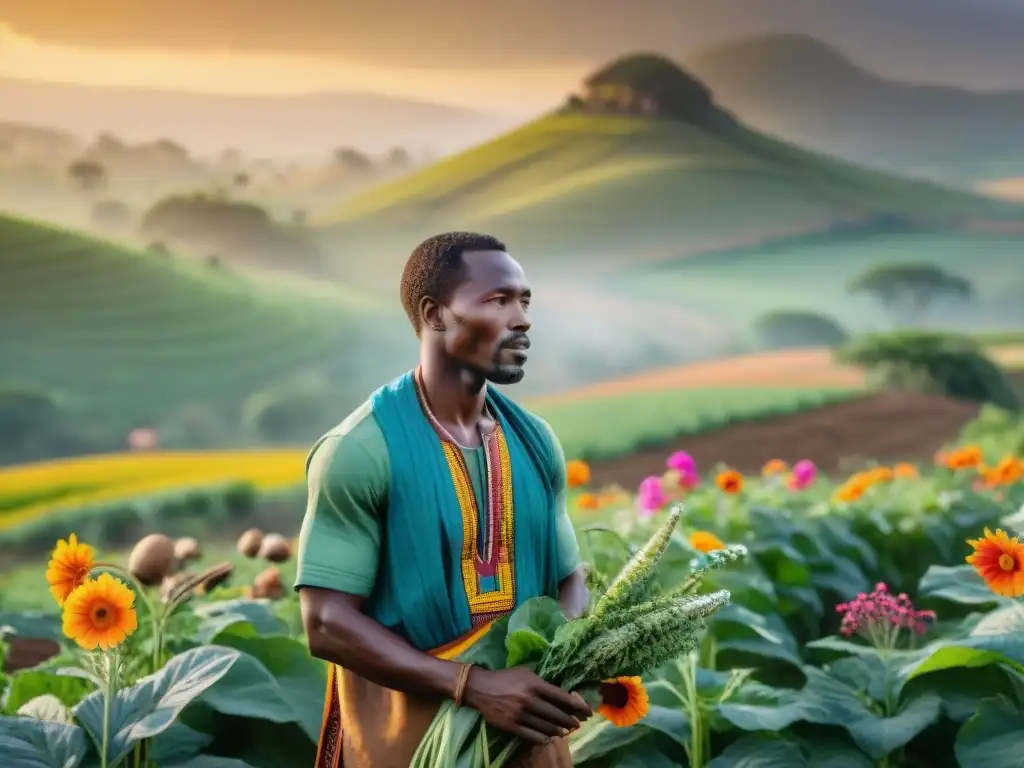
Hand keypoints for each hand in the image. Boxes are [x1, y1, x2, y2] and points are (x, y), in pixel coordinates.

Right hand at [462, 667, 592, 744]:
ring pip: (546, 726)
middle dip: (571, 720)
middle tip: (579, 724)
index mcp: (534, 684)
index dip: (577, 705)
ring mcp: (520, 714)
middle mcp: (529, 699)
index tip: (587, 711)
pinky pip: (532, 735)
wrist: (480, 688)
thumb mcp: (526, 672)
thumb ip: (542, 682)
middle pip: (556, 714)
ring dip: (559, 730)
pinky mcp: (511, 725)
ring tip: (566, 731)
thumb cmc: (506, 677)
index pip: (561, 697)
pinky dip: (543, 738)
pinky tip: (549, 738)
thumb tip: (561, 692)